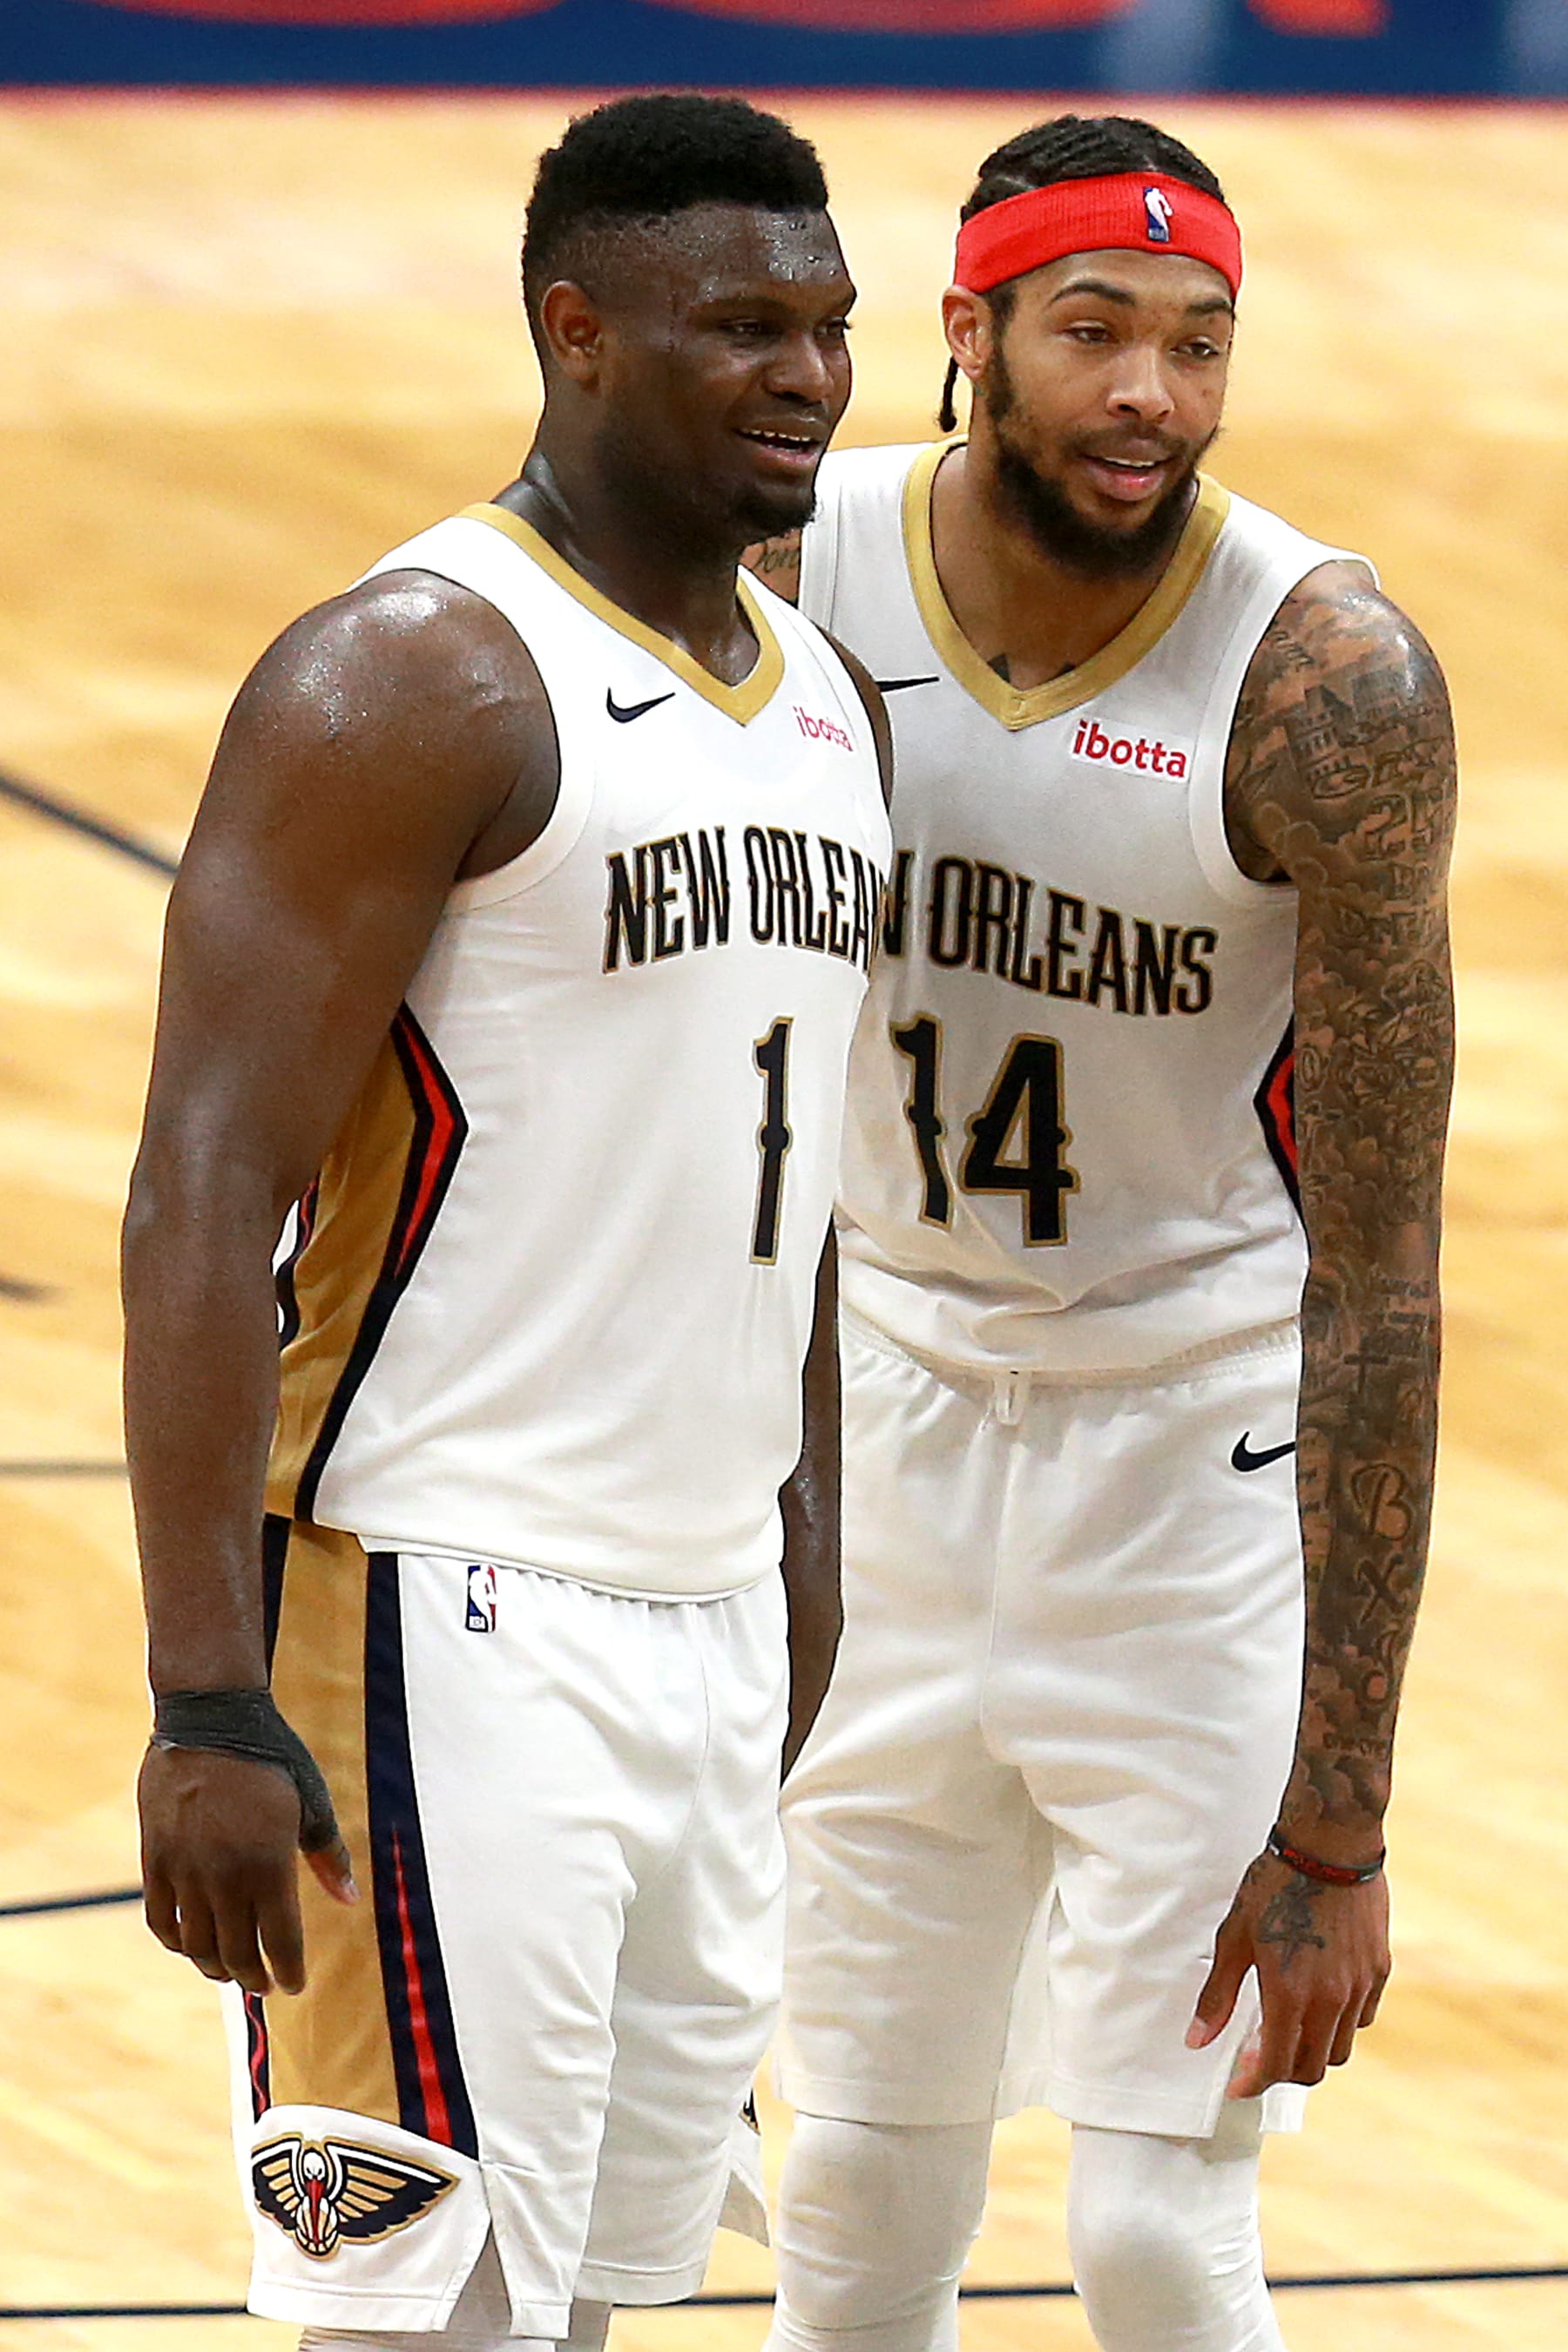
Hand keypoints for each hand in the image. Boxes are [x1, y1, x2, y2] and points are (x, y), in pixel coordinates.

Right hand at [138, 1743, 355, 1996]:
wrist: (209, 1720)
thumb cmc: (271, 1758)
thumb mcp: (310, 1801)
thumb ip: (329, 1855)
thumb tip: (350, 1900)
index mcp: (269, 1862)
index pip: (281, 1940)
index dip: (288, 1970)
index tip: (294, 1985)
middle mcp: (225, 1874)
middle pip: (237, 1952)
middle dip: (254, 1977)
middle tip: (264, 1985)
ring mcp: (185, 1869)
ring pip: (198, 1944)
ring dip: (216, 1967)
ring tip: (231, 1971)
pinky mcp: (155, 1859)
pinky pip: (162, 1920)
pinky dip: (178, 1942)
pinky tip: (193, 1945)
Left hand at [1187, 1850, 1389, 2098]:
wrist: (1329, 1846)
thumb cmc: (1275, 1885)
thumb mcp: (1235, 1936)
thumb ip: (1218, 1995)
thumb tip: (1197, 2040)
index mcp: (1290, 1995)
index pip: (1275, 2066)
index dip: (1252, 2083)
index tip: (1236, 2085)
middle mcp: (1330, 2000)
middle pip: (1311, 2068)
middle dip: (1282, 2072)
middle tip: (1258, 2057)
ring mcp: (1360, 1987)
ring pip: (1340, 2048)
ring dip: (1313, 2051)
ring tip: (1288, 2029)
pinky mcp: (1380, 1970)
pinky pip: (1362, 2018)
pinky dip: (1340, 2025)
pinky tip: (1319, 2003)